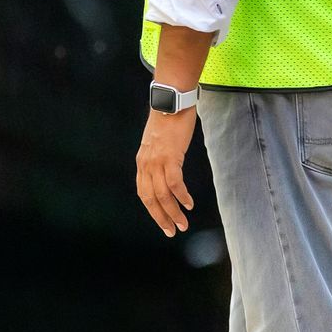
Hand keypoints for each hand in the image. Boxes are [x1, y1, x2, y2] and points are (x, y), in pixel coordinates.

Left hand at [135, 107, 197, 236]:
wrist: (171, 100)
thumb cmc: (168, 120)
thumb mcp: (157, 143)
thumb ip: (158, 158)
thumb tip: (166, 171)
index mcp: (142, 162)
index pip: (143, 193)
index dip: (153, 210)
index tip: (163, 222)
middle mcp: (146, 163)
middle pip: (151, 198)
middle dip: (162, 218)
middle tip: (173, 231)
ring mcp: (157, 160)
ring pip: (162, 195)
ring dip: (173, 212)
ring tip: (183, 223)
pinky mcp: (170, 156)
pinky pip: (174, 183)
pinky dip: (181, 196)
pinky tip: (189, 203)